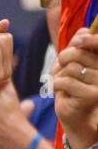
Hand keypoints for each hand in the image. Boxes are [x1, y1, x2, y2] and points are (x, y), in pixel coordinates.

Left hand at [53, 28, 97, 148]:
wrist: (77, 116)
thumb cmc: (75, 87)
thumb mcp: (76, 65)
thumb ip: (79, 48)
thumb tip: (82, 32)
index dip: (86, 39)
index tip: (78, 41)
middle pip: (77, 53)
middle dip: (62, 60)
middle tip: (60, 69)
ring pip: (69, 68)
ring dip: (59, 76)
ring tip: (63, 84)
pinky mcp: (92, 95)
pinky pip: (64, 81)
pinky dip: (56, 86)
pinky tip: (62, 92)